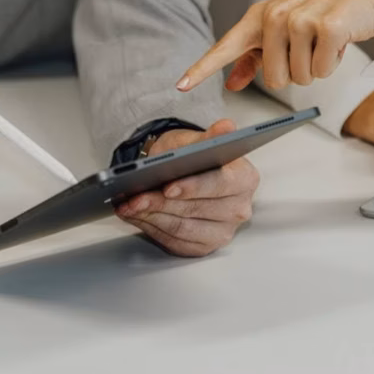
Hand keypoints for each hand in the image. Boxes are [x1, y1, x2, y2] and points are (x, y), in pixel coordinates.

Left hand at [115, 120, 259, 256]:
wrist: (182, 173)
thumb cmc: (191, 157)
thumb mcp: (194, 140)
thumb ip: (208, 137)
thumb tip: (226, 127)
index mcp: (244, 179)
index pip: (220, 184)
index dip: (193, 187)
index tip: (167, 187)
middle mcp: (239, 209)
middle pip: (196, 209)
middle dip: (160, 203)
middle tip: (134, 197)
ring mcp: (223, 231)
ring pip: (182, 228)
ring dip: (151, 216)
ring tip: (129, 206)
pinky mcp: (203, 246)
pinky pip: (175, 242)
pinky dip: (151, 228)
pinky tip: (136, 216)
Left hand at [177, 0, 373, 92]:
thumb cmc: (324, 12)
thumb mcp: (285, 29)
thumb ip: (256, 56)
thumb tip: (232, 83)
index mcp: (260, 17)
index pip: (226, 48)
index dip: (202, 69)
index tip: (180, 86)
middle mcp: (274, 17)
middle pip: (274, 80)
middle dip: (296, 72)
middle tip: (310, 47)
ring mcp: (300, 21)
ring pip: (299, 79)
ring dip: (317, 67)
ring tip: (325, 41)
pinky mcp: (327, 28)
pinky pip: (322, 71)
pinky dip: (334, 63)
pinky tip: (339, 41)